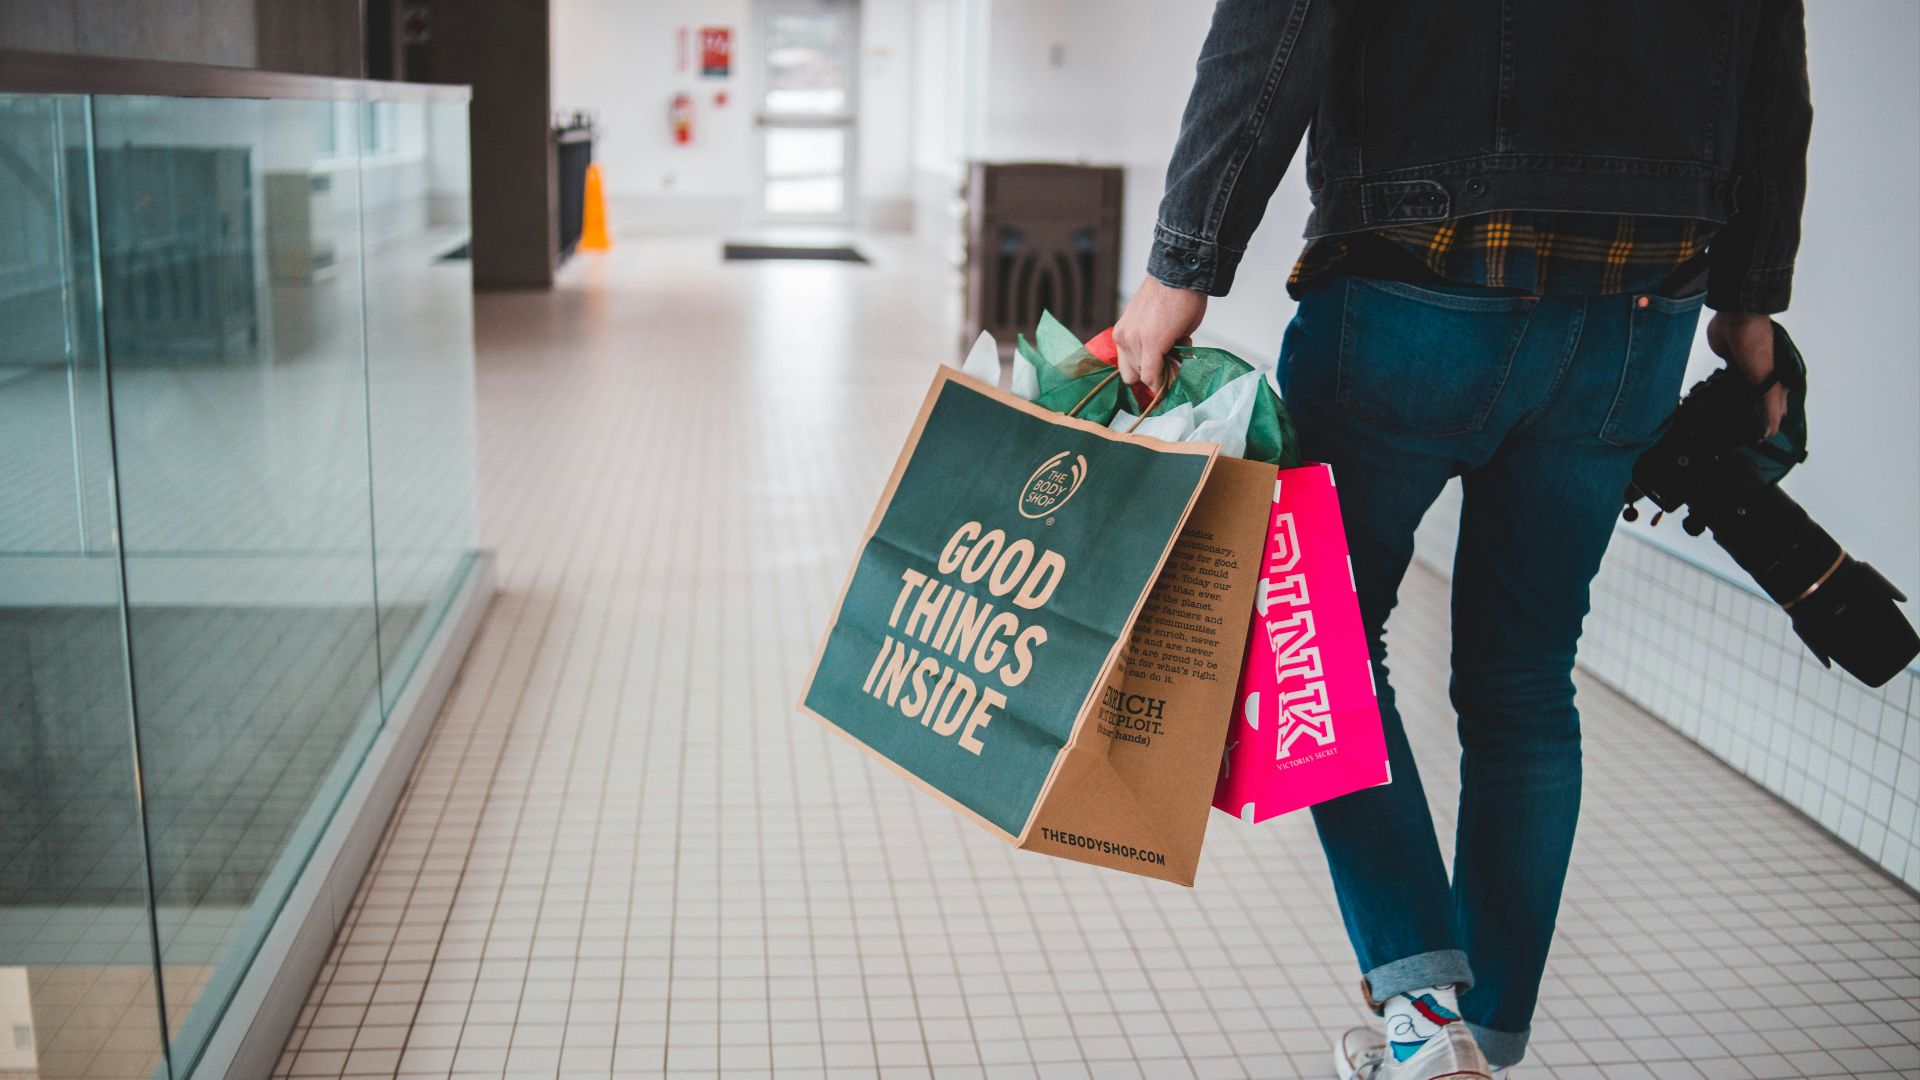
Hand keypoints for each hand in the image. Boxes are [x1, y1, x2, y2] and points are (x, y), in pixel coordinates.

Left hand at [1114, 276, 1206, 388]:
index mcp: (1122, 333)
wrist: (1181, 275)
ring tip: (1180, 345)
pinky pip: (1152, 376)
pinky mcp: (1150, 344)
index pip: (1128, 368)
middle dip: (1154, 372)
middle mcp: (1123, 338)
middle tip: (1173, 357)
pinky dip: (1164, 380)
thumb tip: (1166, 363)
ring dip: (1164, 370)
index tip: (1163, 369)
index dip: (1147, 372)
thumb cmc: (1174, 296)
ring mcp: (1134, 342)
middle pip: (1134, 374)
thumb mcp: (1156, 325)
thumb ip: (1155, 347)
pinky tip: (1177, 368)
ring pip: (1146, 376)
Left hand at [1706, 312, 1787, 437]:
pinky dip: (1721, 392)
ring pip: (1740, 395)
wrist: (1737, 320)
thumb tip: (1771, 430)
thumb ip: (1769, 404)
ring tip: (1718, 425)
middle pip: (1756, 404)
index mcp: (1777, 381)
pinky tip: (1712, 403)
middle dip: (1747, 418)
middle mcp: (1764, 378)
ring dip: (1732, 407)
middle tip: (1731, 437)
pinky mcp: (1730, 364)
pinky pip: (1726, 383)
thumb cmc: (1757, 345)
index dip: (1766, 426)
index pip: (1774, 411)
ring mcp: (1746, 372)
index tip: (1753, 441)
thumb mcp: (1767, 379)